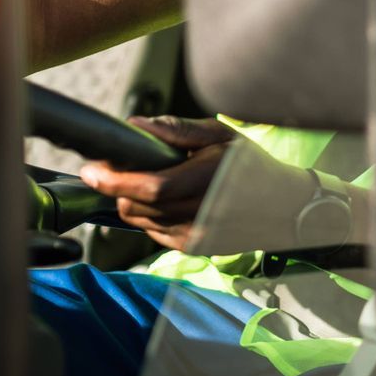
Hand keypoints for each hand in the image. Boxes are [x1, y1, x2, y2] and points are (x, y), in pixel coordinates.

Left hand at [79, 116, 349, 254]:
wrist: (284, 207)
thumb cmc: (251, 165)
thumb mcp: (219, 135)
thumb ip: (176, 131)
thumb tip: (135, 126)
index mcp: (206, 181)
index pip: (148, 187)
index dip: (113, 180)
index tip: (92, 168)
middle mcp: (199, 214)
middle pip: (135, 206)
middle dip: (119, 187)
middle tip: (121, 167)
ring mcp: (195, 236)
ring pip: (139, 221)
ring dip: (134, 201)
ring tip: (153, 182)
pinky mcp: (192, 248)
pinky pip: (152, 232)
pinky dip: (151, 215)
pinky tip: (171, 201)